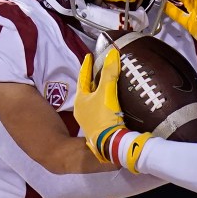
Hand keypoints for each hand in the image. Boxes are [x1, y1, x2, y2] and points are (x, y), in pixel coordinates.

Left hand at [75, 49, 150, 171]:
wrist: (109, 145)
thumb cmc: (103, 117)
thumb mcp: (106, 93)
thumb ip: (109, 73)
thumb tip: (112, 53)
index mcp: (81, 99)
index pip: (83, 77)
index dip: (87, 65)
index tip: (89, 55)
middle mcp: (82, 109)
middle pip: (88, 89)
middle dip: (94, 79)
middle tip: (102, 68)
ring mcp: (90, 120)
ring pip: (95, 100)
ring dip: (101, 91)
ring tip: (110, 82)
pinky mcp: (100, 127)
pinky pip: (102, 109)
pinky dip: (107, 102)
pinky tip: (116, 101)